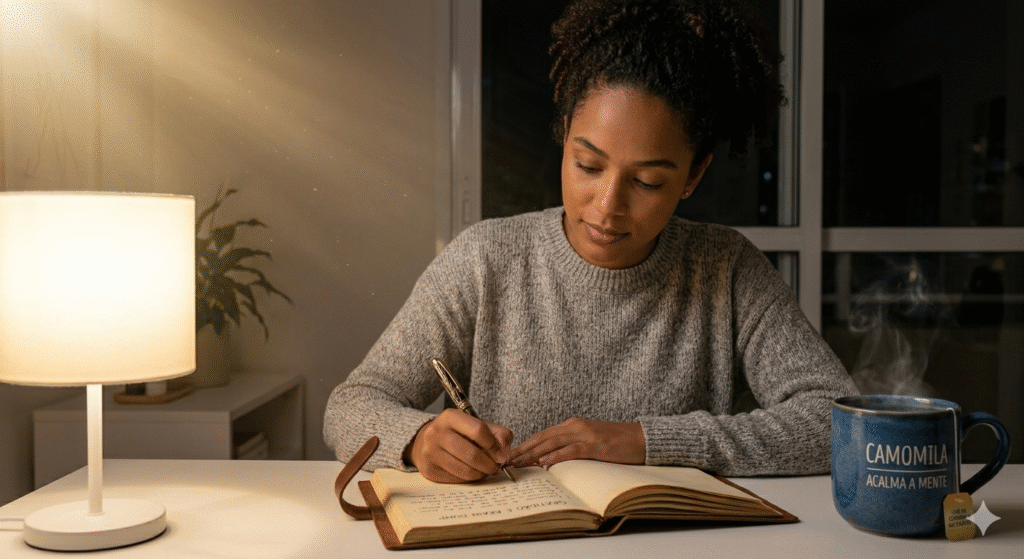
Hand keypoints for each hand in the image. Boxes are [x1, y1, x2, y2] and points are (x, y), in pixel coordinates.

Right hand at [403, 409, 513, 483]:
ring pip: (465, 470)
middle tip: (496, 467)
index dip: (494, 445)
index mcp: (450, 417)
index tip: (501, 455)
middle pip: (472, 454)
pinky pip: (457, 479)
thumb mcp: (475, 425)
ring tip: (485, 470)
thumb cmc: (456, 433)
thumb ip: (496, 433)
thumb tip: (505, 452)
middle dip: (490, 464)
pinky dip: (469, 479)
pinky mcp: (429, 470)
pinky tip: (471, 473)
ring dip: (481, 474)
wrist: (424, 442)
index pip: (478, 430)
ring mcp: (430, 452)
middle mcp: (437, 433)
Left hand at [510, 418, 645, 467]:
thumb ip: (571, 445)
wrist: (641, 438)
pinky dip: (556, 456)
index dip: (525, 444)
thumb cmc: (616, 442)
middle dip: (523, 449)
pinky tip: (545, 463)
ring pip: (552, 443)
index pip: (543, 434)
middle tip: (507, 461)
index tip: (510, 455)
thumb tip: (550, 458)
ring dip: (533, 453)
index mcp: (572, 424)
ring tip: (519, 463)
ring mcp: (585, 434)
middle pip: (543, 437)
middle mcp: (575, 426)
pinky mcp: (595, 445)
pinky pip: (571, 450)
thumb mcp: (589, 440)